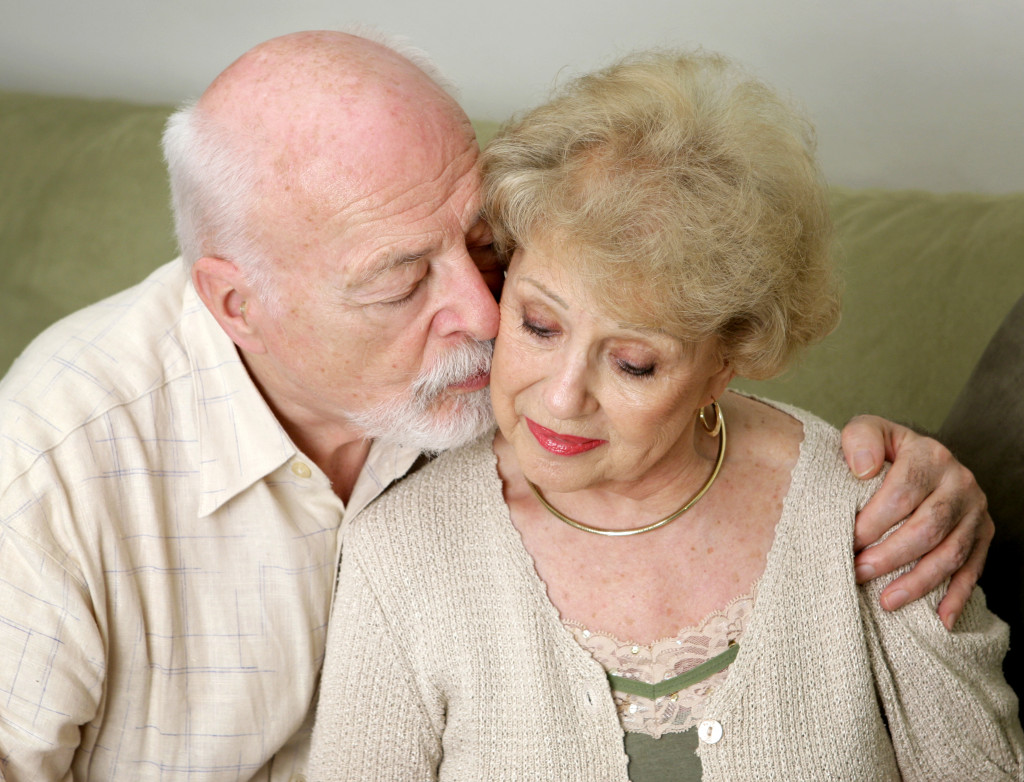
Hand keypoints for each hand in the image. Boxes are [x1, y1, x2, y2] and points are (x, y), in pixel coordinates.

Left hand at [840, 415, 992, 629]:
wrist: (917, 455)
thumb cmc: (884, 450)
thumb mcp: (868, 431)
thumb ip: (860, 439)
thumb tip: (863, 469)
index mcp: (930, 455)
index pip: (901, 494)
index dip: (873, 522)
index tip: (847, 541)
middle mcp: (960, 482)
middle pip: (927, 528)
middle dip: (890, 556)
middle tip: (858, 573)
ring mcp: (975, 511)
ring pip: (950, 553)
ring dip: (919, 582)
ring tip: (886, 601)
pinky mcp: (984, 534)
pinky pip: (973, 569)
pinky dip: (957, 596)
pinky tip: (939, 619)